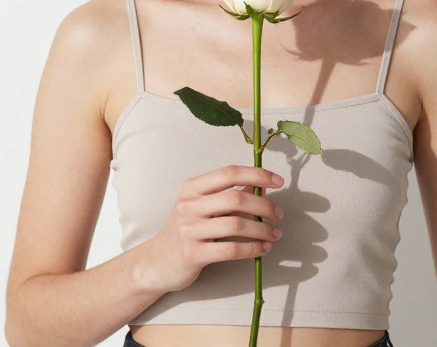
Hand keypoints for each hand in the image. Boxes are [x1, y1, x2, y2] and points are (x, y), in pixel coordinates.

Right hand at [142, 165, 284, 292]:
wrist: (156, 263)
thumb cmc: (186, 232)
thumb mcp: (203, 208)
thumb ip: (230, 195)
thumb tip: (261, 184)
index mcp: (192, 188)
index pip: (229, 173)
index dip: (257, 174)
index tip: (278, 181)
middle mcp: (188, 206)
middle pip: (236, 198)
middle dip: (264, 205)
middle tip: (279, 214)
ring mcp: (189, 230)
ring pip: (236, 224)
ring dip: (262, 229)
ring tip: (275, 233)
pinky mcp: (193, 254)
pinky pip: (231, 248)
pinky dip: (253, 248)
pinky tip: (263, 248)